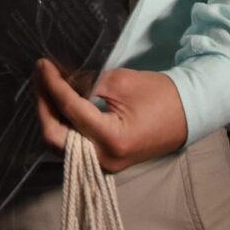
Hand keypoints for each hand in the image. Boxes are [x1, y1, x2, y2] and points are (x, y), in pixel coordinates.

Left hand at [34, 59, 187, 174]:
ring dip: (50, 114)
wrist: (188, 114)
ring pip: (60, 143)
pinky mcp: (104, 160)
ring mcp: (103, 164)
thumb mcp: (120, 82)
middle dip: (43, 104)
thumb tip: (61, 82)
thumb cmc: (160, 95)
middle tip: (41, 76)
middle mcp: (102, 158)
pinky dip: (64, 123)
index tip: (42, 65)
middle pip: (54, 136)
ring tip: (47, 85)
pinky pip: (73, 144)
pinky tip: (61, 102)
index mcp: (111, 138)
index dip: (51, 85)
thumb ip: (86, 84)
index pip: (69, 109)